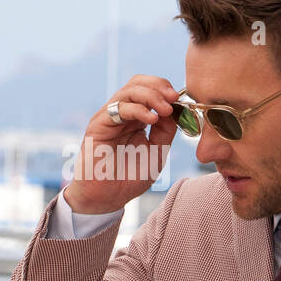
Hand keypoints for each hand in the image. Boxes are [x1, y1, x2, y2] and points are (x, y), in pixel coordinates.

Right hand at [64, 75, 180, 213]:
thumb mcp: (157, 151)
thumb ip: (166, 131)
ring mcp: (109, 118)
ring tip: (166, 109)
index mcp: (136, 117)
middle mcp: (121, 113)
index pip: (149, 89)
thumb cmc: (131, 176)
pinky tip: (152, 119)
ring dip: (151, 96)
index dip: (165, 89)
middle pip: (137, 83)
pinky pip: (117, 109)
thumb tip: (177, 110)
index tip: (181, 99)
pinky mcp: (98, 126)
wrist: (108, 197)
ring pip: (128, 91)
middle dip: (159, 86)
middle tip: (174, 98)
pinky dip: (137, 110)